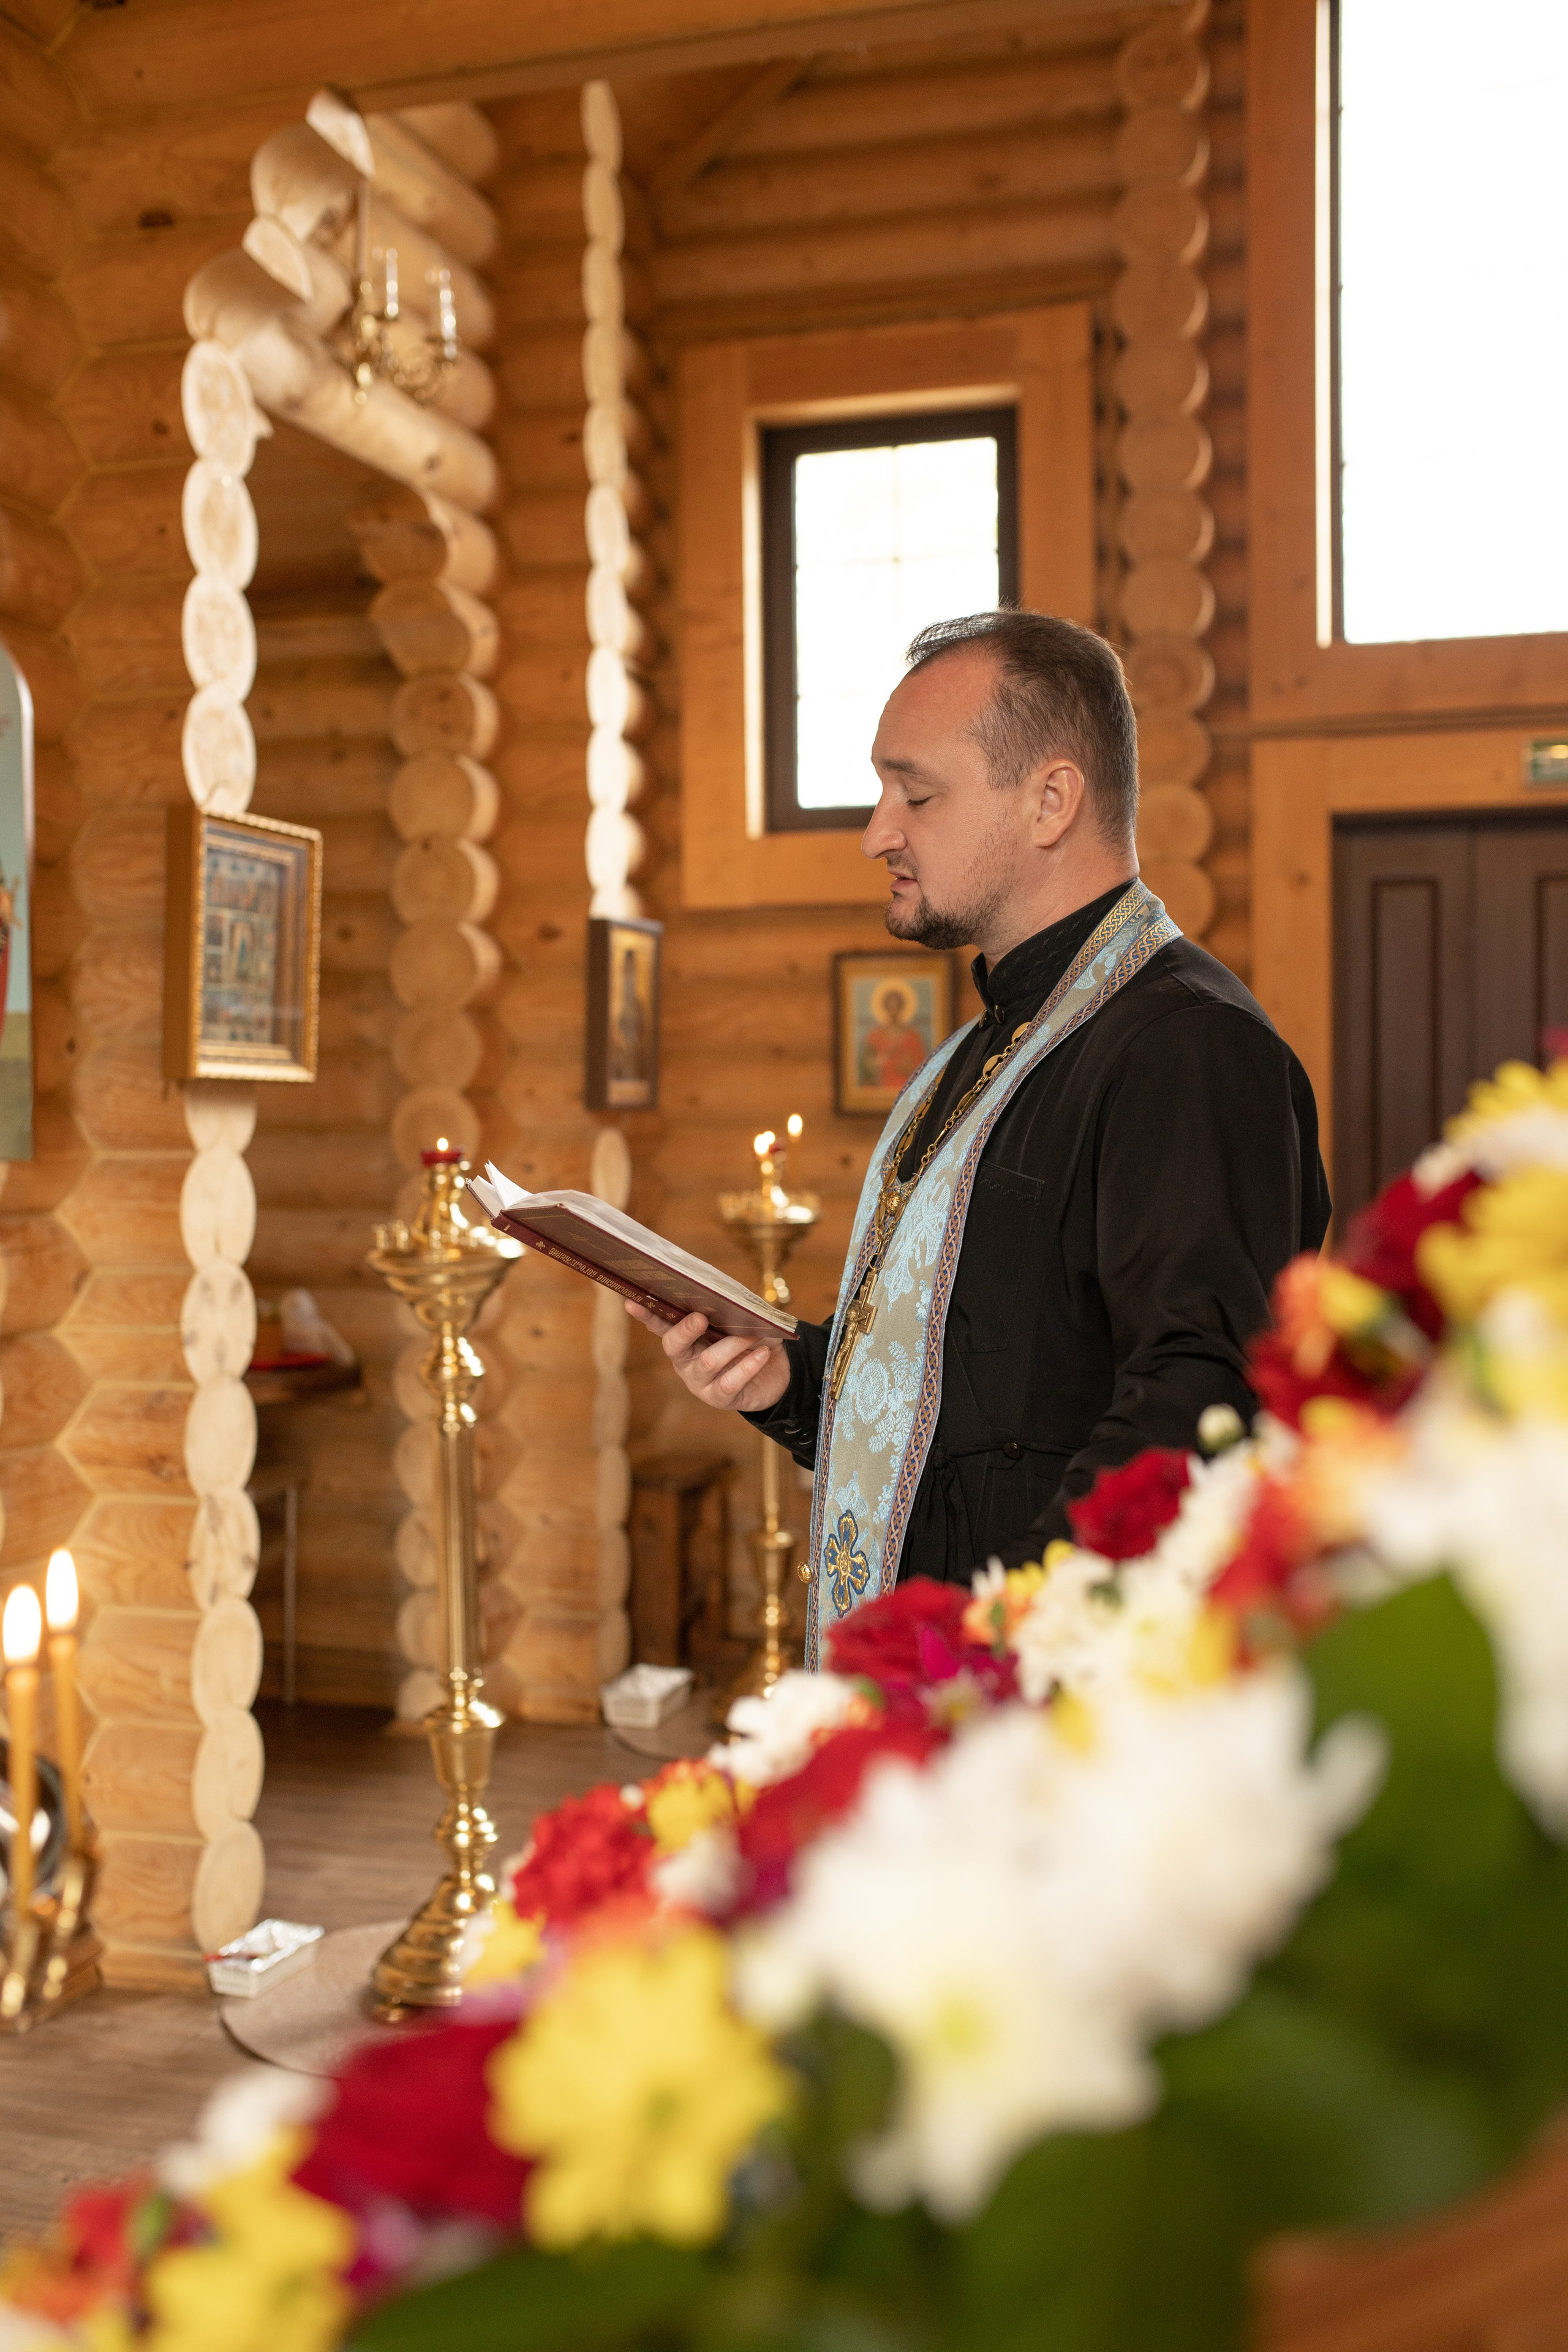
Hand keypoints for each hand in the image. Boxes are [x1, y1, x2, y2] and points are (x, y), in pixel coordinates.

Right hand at [624, 1302, 790, 1413]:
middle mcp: (686, 1362)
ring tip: (752, 1334)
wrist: (776, 1372)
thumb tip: (727, 1296)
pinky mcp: (720, 1398)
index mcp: (685, 1339)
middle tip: (701, 1318)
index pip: (660, 1325)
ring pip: (708, 1362)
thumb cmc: (753, 1339)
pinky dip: (748, 1365)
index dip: (646, 1315)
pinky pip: (730, 1382)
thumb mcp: (743, 1320)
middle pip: (674, 1346)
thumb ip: (731, 1308)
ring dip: (732, 1345)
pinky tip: (762, 1354)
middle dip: (686, 1330)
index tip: (631, 1301)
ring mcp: (700, 1382)